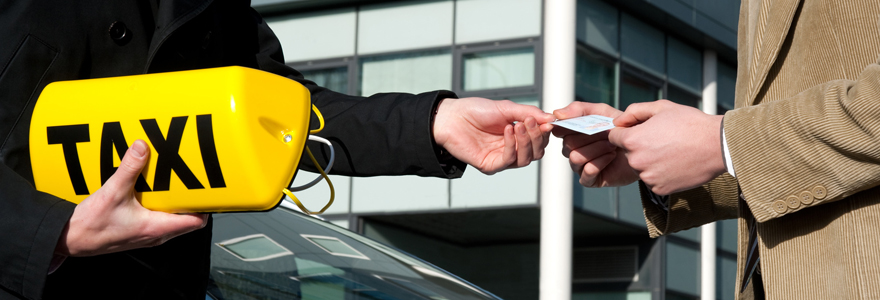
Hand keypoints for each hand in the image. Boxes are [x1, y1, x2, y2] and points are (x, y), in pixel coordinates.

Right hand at [55, 140, 207, 256]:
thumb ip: (129, 169)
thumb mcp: (112, 192)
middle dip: (192, 200)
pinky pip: (158, 218)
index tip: (209, 189)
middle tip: (193, 179)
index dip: (207, 206)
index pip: (197, 222)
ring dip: (175, 202)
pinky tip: (151, 191)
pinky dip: (161, 205)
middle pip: (188, 218)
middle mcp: (156, 234)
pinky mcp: (139, 232)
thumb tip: (142, 148)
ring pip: (173, 218)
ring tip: (174, 182)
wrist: (70, 240)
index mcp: (157, 228)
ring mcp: (148, 235)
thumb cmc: (91, 226)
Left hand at [432, 97, 554, 173]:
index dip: (545, 132)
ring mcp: (502, 158)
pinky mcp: (490, 165)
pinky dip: (512, 145)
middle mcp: (512, 149)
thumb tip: (551, 118)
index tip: (547, 121)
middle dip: (537, 137)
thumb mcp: (506, 108)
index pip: (540, 140)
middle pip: (537, 152)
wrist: (452, 117)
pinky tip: (508, 131)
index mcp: (518, 136)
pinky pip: (509, 160)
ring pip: (526, 158)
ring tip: (518, 125)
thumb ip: (528, 113)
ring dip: (526, 141)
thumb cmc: (476, 111)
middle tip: (531, 122)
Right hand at [552, 102, 638, 186]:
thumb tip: (557, 114)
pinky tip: (611, 156)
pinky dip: (600, 162)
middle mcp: (573, 150)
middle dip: (590, 137)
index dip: (567, 127)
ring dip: (596, 149)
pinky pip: (586, 172)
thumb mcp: (601, 112)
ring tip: (612, 145)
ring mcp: (580, 166)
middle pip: (568, 144)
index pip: (559, 130)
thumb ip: (579, 109)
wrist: (642, 147)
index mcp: (572, 134)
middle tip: (608, 134)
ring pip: (575, 158)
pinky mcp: (591, 180)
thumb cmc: (620, 128)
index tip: (582, 123)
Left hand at [609, 100, 725, 194]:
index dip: (626, 132)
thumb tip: (617, 121)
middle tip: (663, 140)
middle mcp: (636, 161)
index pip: (614, 137)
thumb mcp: (661, 107)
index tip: (640, 130)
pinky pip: (653, 180)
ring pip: (641, 168)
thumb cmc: (690, 123)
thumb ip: (633, 112)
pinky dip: (661, 173)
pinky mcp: (659, 189)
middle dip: (640, 146)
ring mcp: (648, 177)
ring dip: (650, 161)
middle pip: (628, 153)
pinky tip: (676, 163)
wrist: (717, 145)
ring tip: (672, 151)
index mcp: (633, 140)